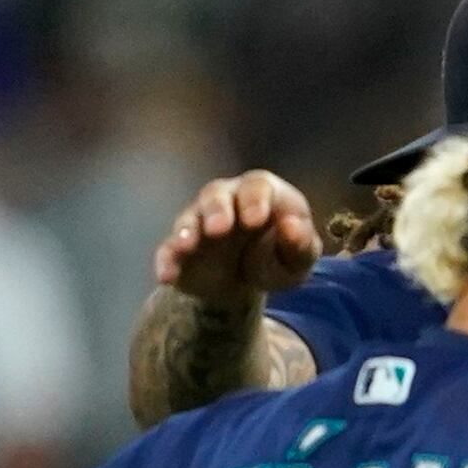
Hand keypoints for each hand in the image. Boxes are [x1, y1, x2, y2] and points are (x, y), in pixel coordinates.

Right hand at [153, 171, 320, 309]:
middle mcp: (225, 201)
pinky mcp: (179, 249)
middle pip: (216, 194)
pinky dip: (166, 261)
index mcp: (262, 195)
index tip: (255, 221)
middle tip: (219, 229)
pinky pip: (168, 251)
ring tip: (186, 246)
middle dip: (216, 210)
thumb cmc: (278, 257)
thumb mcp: (299, 257)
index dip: (255, 201)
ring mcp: (199, 222)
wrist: (245, 281)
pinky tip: (166, 276)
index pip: (258, 186)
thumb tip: (293, 227)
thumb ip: (302, 243)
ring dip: (186, 231)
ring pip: (188, 219)